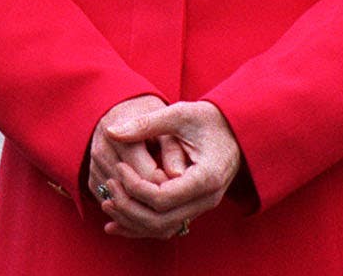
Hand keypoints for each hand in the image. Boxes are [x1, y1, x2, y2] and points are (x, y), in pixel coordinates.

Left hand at [92, 99, 242, 239]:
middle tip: (109, 185)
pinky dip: (140, 226)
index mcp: (205, 178)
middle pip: (161, 220)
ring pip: (162, 228)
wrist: (236, 130)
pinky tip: (116, 222)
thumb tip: (110, 131)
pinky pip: (166, 226)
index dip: (135, 186)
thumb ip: (146, 124)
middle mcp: (206, 199)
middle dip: (129, 207)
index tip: (119, 166)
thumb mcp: (180, 114)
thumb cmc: (208, 119)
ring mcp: (201, 207)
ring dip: (132, 220)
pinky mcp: (193, 208)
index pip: (162, 198)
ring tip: (107, 202)